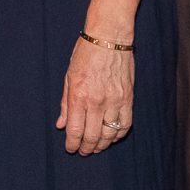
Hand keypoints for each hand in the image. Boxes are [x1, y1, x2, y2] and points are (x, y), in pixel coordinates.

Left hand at [58, 36, 133, 154]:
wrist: (109, 38)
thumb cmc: (85, 54)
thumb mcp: (68, 77)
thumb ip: (65, 104)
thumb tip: (61, 125)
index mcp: (79, 96)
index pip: (75, 130)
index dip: (72, 144)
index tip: (70, 149)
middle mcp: (97, 101)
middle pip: (92, 136)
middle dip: (86, 148)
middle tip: (83, 151)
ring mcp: (115, 101)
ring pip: (110, 134)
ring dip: (102, 144)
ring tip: (96, 147)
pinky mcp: (128, 99)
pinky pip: (125, 124)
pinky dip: (119, 134)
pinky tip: (112, 136)